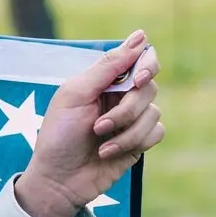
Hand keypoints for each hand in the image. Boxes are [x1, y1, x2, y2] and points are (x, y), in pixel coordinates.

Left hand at [17, 30, 164, 216]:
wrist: (58, 179)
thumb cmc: (59, 134)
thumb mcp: (76, 95)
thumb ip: (108, 67)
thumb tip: (141, 37)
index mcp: (102, 80)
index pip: (139, 59)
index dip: (146, 64)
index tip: (138, 78)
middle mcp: (119, 96)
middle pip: (149, 87)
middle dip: (126, 108)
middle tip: (101, 123)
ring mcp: (131, 119)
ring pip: (153, 112)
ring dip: (125, 129)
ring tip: (99, 140)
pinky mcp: (139, 141)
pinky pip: (157, 132)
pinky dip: (133, 142)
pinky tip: (108, 153)